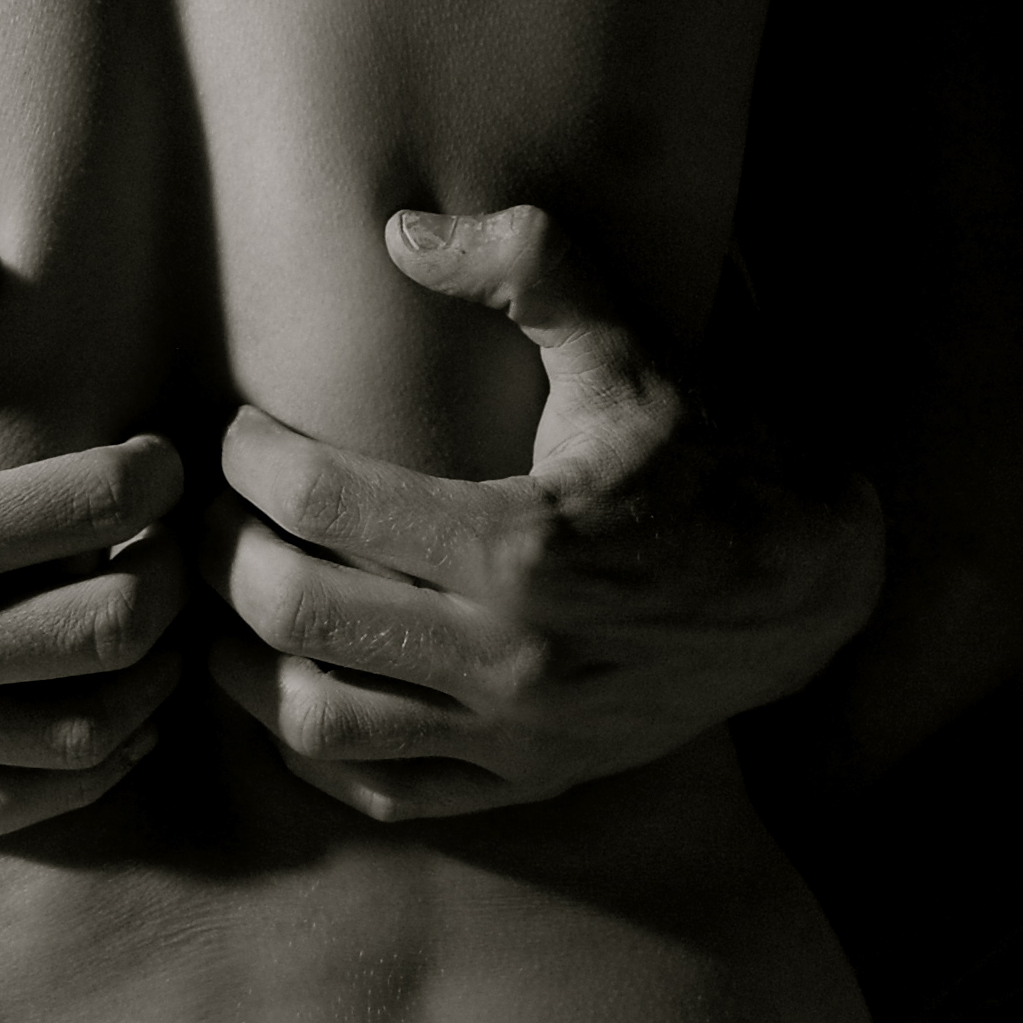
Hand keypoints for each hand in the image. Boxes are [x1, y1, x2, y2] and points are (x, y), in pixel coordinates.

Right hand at [0, 205, 185, 835]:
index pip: (90, 508)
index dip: (155, 475)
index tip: (162, 458)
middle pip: (108, 630)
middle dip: (172, 580)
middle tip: (175, 543)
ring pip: (78, 735)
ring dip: (149, 682)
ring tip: (160, 629)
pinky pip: (8, 806)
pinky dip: (86, 770)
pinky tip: (114, 720)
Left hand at [204, 205, 885, 819]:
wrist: (812, 587)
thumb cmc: (707, 454)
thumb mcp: (631, 344)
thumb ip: (526, 267)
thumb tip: (400, 232)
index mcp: (523, 541)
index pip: (319, 498)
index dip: (248, 456)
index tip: (237, 433)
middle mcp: (511, 654)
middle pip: (290, 610)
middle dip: (220, 550)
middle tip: (210, 510)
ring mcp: (518, 733)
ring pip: (315, 721)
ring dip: (241, 659)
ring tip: (226, 600)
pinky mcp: (530, 781)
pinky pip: (381, 791)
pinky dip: (311, 748)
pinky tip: (288, 685)